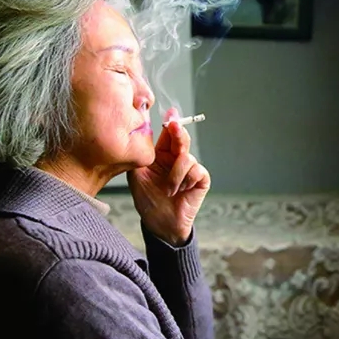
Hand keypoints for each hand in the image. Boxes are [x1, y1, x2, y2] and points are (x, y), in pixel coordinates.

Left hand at [127, 109, 210, 245]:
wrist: (159, 223)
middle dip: (178, 132)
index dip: (170, 123)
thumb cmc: (147, 199)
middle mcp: (177, 158)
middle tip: (174, 127)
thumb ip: (140, 155)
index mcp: (162, 154)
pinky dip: (185, 181)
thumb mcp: (137, 175)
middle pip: (181, 138)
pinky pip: (196, 171)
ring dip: (175, 175)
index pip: (168, 134)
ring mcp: (191, 168)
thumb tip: (140, 135)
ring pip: (186, 158)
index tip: (170, 115)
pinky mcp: (201, 179)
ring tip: (168, 189)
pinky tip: (180, 191)